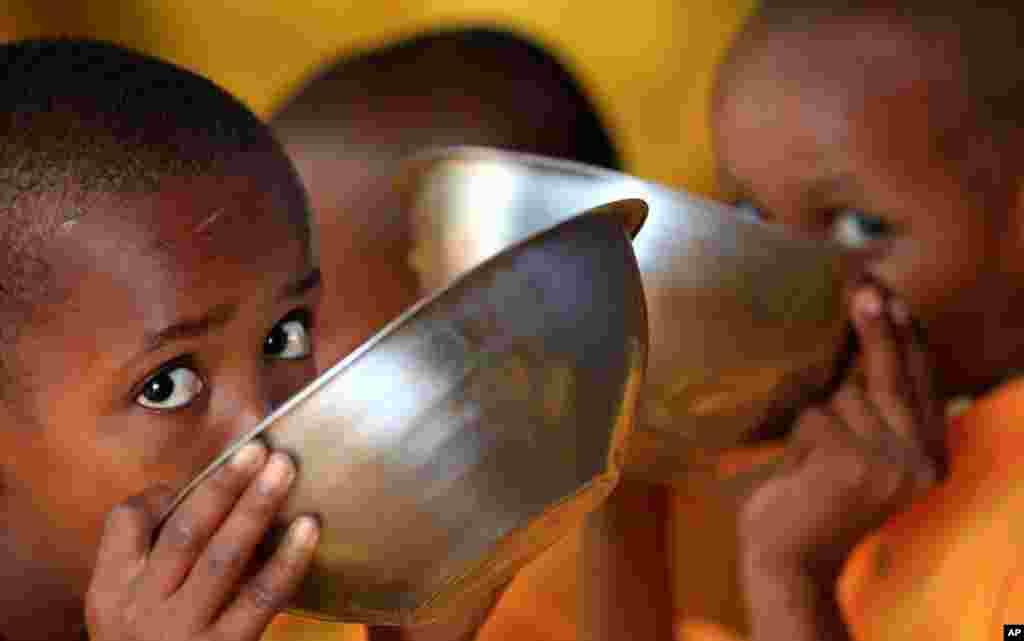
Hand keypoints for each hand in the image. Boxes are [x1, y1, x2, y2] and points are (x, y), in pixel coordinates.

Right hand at [85, 440, 319, 640]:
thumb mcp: (124, 606)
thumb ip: (145, 549)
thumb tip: (178, 488)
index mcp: (113, 590)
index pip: (126, 524)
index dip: (165, 487)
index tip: (208, 464)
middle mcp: (143, 609)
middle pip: (185, 533)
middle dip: (222, 486)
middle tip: (258, 447)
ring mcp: (185, 632)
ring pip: (223, 558)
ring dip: (256, 508)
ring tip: (284, 469)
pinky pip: (262, 598)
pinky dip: (287, 559)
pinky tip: (309, 527)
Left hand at [737, 283, 945, 638]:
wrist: (788, 562)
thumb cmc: (810, 499)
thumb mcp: (851, 451)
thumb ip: (866, 408)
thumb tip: (860, 333)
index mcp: (931, 457)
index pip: (924, 384)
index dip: (906, 339)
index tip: (893, 298)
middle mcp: (922, 462)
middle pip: (896, 377)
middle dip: (878, 328)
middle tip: (865, 285)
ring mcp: (893, 465)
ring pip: (845, 396)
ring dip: (815, 415)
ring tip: (809, 463)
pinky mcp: (857, 465)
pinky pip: (817, 415)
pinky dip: (798, 433)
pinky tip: (799, 472)